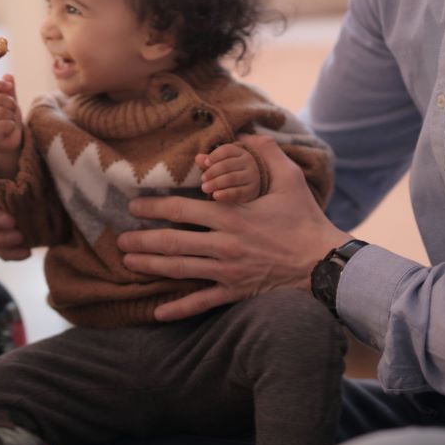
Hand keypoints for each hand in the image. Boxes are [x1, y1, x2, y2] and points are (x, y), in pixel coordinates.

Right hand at [0, 74, 22, 151]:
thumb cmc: (7, 119)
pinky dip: (11, 127)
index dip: (0, 84)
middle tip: (11, 112)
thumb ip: (9, 90)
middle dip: (11, 104)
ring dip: (12, 117)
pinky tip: (7, 130)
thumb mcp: (10, 102)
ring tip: (8, 122)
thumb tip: (8, 75)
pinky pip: (5, 124)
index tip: (10, 88)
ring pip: (2, 111)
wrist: (8, 140)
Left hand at [119, 135, 351, 320]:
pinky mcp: (236, 292)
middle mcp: (224, 245)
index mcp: (231, 216)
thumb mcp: (290, 179)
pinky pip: (202, 303)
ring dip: (150, 266)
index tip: (134, 207)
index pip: (182, 211)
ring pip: (179, 270)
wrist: (324, 264)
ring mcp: (227, 271)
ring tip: (128, 263)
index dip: (154, 208)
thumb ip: (267, 152)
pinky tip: (157, 312)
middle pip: (172, 243)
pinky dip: (178, 309)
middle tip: (120, 240)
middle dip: (142, 241)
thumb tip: (247, 132)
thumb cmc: (307, 220)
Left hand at [197, 143, 260, 202]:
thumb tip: (198, 158)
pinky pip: (237, 192)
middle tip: (202, 178)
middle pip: (227, 165)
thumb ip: (209, 161)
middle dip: (212, 172)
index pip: (226, 150)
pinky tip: (215, 195)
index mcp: (239, 152)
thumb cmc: (231, 170)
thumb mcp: (221, 163)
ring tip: (204, 188)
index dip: (214, 156)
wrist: (251, 184)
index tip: (205, 163)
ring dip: (216, 183)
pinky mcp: (251, 190)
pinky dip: (225, 194)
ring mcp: (251, 176)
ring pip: (232, 178)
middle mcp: (248, 162)